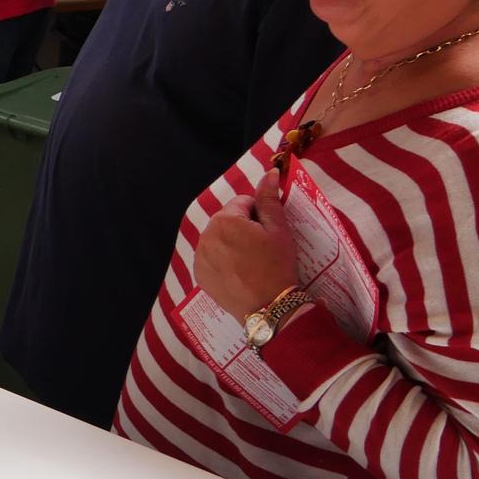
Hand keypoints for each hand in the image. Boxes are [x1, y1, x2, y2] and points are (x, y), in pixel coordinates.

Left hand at [195, 171, 300, 318]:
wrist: (268, 306)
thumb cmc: (277, 265)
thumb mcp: (279, 229)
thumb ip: (269, 199)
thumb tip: (269, 173)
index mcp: (225, 219)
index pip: (243, 203)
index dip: (259, 215)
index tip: (268, 233)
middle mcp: (206, 234)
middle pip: (228, 220)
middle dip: (244, 228)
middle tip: (261, 249)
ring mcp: (199, 255)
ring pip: (219, 238)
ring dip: (232, 243)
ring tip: (251, 262)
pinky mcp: (199, 273)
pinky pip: (211, 257)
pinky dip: (223, 260)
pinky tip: (239, 273)